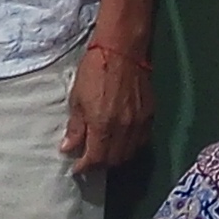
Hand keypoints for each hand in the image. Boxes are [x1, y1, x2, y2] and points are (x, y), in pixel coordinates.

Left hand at [62, 42, 151, 173]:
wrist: (122, 50)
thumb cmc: (94, 70)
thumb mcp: (77, 98)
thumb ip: (76, 127)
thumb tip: (68, 148)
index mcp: (103, 124)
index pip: (96, 158)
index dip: (85, 167)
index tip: (77, 168)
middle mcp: (123, 128)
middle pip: (114, 160)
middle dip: (99, 163)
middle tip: (89, 159)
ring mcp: (139, 123)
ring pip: (129, 153)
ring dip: (115, 157)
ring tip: (104, 151)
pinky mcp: (150, 115)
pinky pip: (141, 141)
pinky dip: (130, 146)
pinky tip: (121, 140)